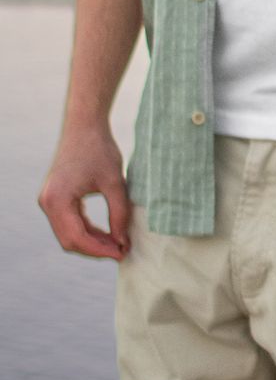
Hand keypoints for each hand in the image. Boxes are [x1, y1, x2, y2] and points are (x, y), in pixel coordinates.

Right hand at [39, 122, 130, 259]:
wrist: (84, 126)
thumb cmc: (100, 150)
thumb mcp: (115, 182)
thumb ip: (120, 212)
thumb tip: (123, 241)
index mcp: (58, 200)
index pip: (76, 237)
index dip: (100, 249)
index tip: (122, 253)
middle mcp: (47, 203)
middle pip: (69, 240)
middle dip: (95, 249)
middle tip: (122, 251)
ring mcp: (49, 201)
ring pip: (68, 233)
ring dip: (91, 241)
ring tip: (118, 244)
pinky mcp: (56, 197)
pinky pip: (69, 222)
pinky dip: (86, 231)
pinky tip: (107, 233)